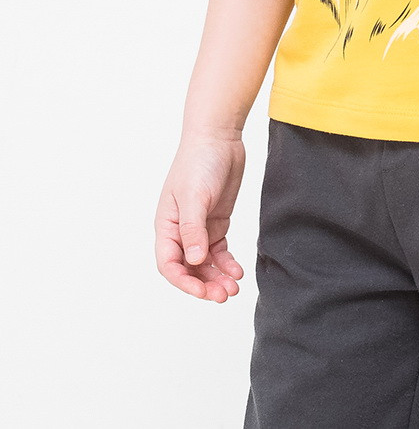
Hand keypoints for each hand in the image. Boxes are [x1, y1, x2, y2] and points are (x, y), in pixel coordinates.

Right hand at [154, 134, 246, 301]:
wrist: (219, 137)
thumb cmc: (199, 162)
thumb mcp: (194, 196)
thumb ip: (193, 230)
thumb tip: (194, 261)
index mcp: (166, 225)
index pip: (169, 264)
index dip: (183, 281)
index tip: (202, 291)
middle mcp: (181, 230)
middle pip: (188, 268)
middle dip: (204, 284)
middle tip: (223, 295)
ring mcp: (200, 227)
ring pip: (205, 263)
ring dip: (217, 278)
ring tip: (233, 288)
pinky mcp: (217, 222)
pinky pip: (220, 251)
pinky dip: (227, 263)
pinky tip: (237, 271)